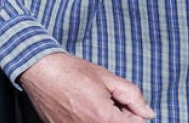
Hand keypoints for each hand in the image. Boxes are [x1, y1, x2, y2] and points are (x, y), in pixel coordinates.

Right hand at [20, 53, 154, 121]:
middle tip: (109, 102)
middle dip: (119, 118)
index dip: (133, 113)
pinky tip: (82, 109)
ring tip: (94, 105)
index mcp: (104, 119)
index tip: (124, 102)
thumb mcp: (107, 78)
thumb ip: (132, 96)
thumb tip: (148, 113)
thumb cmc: (72, 71)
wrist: (40, 70)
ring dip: (104, 120)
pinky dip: (89, 120)